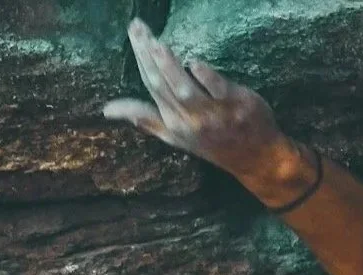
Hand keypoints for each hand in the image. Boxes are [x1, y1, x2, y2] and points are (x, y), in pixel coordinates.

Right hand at [102, 18, 294, 184]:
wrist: (255, 158)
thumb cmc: (214, 144)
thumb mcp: (174, 136)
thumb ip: (144, 118)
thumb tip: (107, 109)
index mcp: (172, 123)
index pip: (151, 85)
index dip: (140, 58)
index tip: (133, 33)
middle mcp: (188, 120)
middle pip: (162, 84)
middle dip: (147, 55)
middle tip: (137, 27)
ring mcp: (212, 115)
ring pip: (185, 89)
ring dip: (169, 67)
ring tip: (156, 44)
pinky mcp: (235, 106)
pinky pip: (218, 91)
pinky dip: (206, 78)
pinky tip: (194, 62)